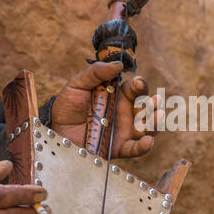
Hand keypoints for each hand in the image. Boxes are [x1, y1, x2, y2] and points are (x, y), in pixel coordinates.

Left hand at [49, 61, 163, 158]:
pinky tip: (147, 140)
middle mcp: (125, 113)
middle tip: (155, 101)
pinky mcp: (119, 148)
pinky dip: (144, 146)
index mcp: (118, 95)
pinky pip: (135, 149)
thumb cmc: (66, 107)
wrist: (55, 131)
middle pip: (147, 107)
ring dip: (155, 122)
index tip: (137, 83)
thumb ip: (96, 72)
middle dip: (154, 104)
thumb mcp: (77, 85)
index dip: (140, 85)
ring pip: (147, 127)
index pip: (135, 89)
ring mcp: (124, 131)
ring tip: (159, 116)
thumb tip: (118, 65)